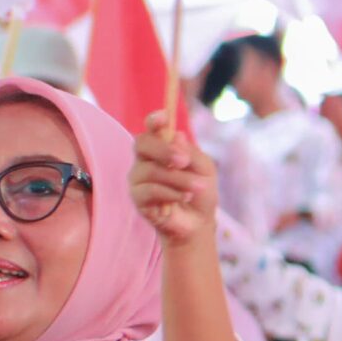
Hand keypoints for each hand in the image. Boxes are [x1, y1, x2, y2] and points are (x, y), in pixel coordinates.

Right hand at [129, 116, 219, 247]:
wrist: (198, 222)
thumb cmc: (200, 191)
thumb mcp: (204, 169)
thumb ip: (191, 153)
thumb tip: (176, 135)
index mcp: (162, 147)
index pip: (151, 129)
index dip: (154, 121)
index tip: (163, 117)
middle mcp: (145, 159)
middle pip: (142, 143)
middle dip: (163, 150)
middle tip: (183, 161)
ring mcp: (138, 178)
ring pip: (151, 170)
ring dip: (178, 179)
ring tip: (198, 187)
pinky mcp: (137, 197)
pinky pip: (149, 190)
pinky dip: (171, 193)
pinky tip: (185, 197)